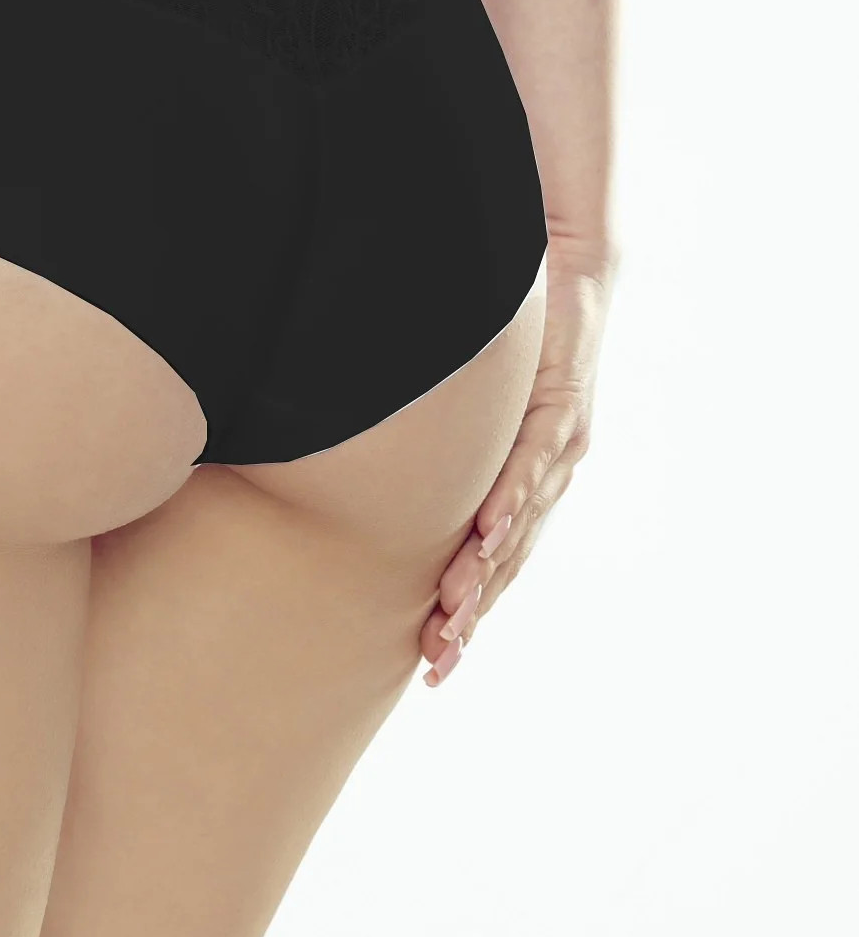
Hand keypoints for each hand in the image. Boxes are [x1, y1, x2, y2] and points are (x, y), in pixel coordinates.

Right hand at [420, 244, 615, 685]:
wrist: (570, 269)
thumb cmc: (507, 335)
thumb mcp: (462, 402)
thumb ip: (430, 443)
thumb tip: (367, 469)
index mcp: (523, 483)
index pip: (489, 565)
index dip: (464, 616)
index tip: (431, 664)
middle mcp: (546, 476)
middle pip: (504, 565)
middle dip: (470, 619)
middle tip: (436, 666)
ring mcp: (556, 447)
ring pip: (517, 527)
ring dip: (484, 575)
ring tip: (452, 618)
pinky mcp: (561, 406)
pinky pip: (530, 463)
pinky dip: (510, 504)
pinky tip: (486, 538)